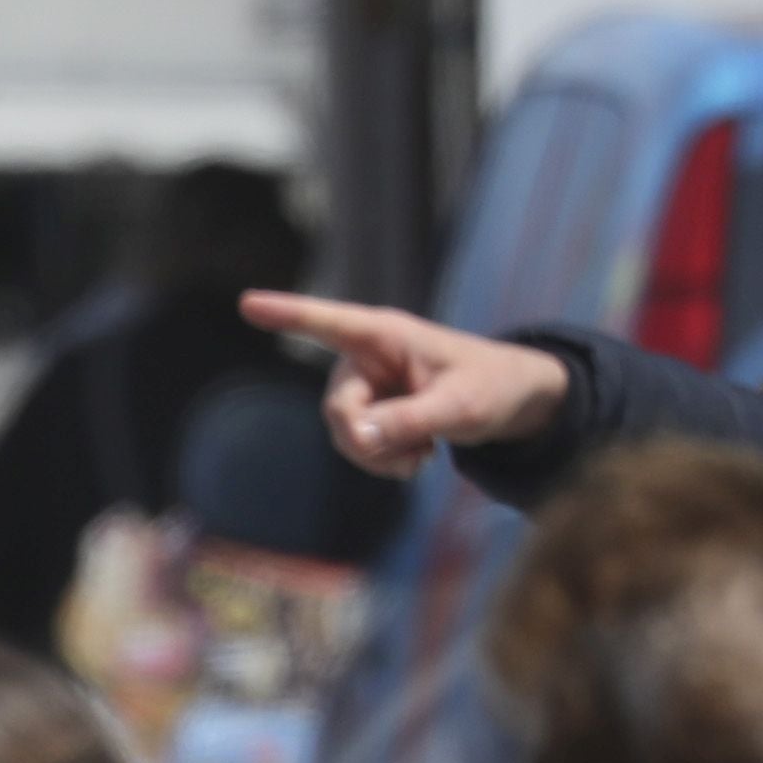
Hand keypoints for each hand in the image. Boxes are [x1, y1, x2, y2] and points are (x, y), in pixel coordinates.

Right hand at [243, 290, 571, 472]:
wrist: (515, 402)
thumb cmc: (492, 388)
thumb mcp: (459, 407)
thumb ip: (407, 421)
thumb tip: (356, 439)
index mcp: (385, 335)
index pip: (328, 323)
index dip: (286, 314)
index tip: (247, 302)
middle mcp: (367, 357)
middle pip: (337, 408)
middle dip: (369, 441)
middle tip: (415, 460)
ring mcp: (368, 386)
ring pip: (345, 434)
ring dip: (381, 456)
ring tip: (425, 455)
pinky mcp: (373, 411)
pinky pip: (358, 445)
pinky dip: (386, 460)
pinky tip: (420, 455)